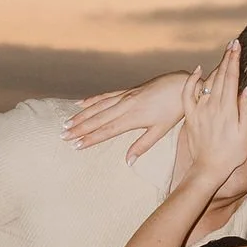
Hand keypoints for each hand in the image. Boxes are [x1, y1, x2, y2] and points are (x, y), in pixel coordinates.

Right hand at [63, 70, 190, 161]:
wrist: (182, 85)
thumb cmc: (174, 109)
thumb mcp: (161, 130)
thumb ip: (142, 145)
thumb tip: (127, 162)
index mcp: (133, 117)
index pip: (107, 130)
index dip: (91, 138)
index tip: (76, 145)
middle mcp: (125, 105)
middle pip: (98, 118)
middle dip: (80, 128)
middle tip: (63, 136)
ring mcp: (125, 96)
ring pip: (98, 106)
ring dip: (81, 115)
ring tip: (66, 123)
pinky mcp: (127, 90)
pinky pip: (106, 95)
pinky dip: (92, 100)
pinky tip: (81, 103)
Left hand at [179, 40, 246, 190]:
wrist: (209, 168)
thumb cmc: (232, 154)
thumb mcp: (245, 133)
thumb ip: (246, 108)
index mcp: (227, 108)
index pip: (231, 77)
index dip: (234, 59)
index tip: (237, 46)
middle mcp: (212, 106)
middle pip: (220, 76)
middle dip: (227, 58)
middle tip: (232, 44)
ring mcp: (199, 110)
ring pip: (207, 82)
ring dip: (216, 68)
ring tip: (224, 57)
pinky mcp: (190, 116)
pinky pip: (188, 93)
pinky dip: (192, 80)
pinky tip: (199, 71)